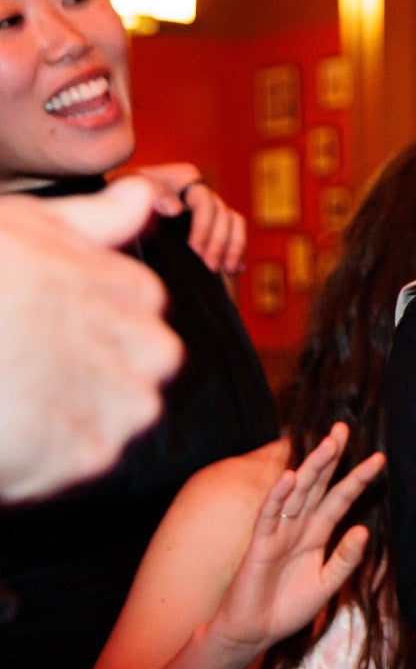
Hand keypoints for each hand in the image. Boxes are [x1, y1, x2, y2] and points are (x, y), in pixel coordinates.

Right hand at [0, 183, 179, 502]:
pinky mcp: (88, 455)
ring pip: (108, 429)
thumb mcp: (25, 226)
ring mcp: (123, 404)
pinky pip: (69, 469)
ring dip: (60, 428)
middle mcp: (148, 348)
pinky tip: (2, 434)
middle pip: (136, 385)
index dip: (81, 337)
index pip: (139, 330)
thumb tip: (146, 200)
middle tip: (18, 373)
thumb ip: (94, 220)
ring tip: (8, 404)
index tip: (30, 333)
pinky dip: (32, 463)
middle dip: (87, 388)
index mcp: (138, 294)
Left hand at [123, 163, 246, 276]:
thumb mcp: (127, 184)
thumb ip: (149, 190)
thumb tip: (176, 209)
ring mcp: (207, 205)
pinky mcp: (211, 221)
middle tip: (209, 267)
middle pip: (223, 214)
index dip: (204, 227)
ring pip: (233, 222)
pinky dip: (236, 249)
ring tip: (225, 270)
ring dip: (232, 248)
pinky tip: (235, 269)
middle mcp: (200, 189)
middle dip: (218, 243)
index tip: (195, 250)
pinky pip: (234, 231)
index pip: (205, 201)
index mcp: (184, 176)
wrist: (112, 204)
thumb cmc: (117, 192)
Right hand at [207, 424, 382, 658]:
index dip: (357, 479)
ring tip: (327, 444)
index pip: (339, 499)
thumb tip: (364, 530)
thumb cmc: (288, 607)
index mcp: (316, 534)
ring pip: (296, 493)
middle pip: (317, 484)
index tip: (378, 458)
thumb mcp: (327, 583)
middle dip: (330, 457)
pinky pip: (269, 516)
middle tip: (343, 428)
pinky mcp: (259, 545)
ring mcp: (278, 533)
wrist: (255, 632)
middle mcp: (298, 527)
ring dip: (310, 468)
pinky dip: (278, 497)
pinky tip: (288, 477)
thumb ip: (345, 559)